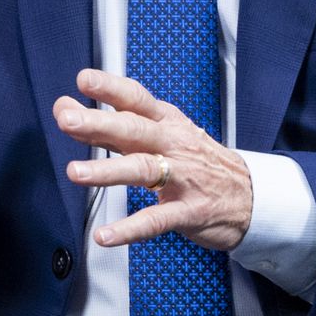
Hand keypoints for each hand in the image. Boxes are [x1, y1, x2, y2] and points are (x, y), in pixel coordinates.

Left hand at [54, 69, 251, 251]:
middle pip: (133, 130)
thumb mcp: (162, 134)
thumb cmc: (196, 160)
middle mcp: (172, 144)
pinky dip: (129, 229)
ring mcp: (182, 177)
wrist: (249, 196)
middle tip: (67, 119)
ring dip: (106, 170)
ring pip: (141, 169)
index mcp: (166, 122)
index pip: (136, 98)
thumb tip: (66, 108)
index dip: (110, 88)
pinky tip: (105, 235)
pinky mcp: (188, 211)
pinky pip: (155, 220)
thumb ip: (112, 125)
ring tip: (75, 172)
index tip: (83, 80)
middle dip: (98, 123)